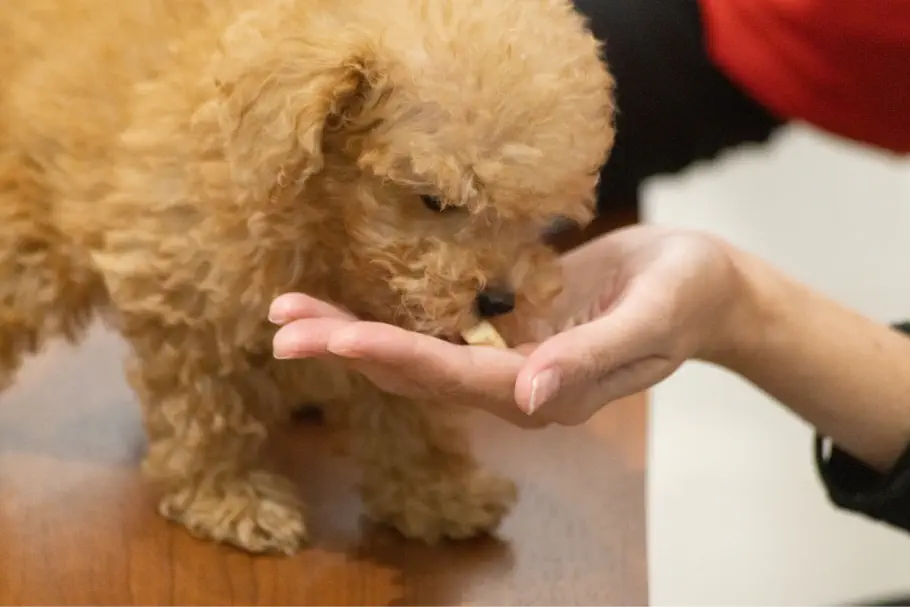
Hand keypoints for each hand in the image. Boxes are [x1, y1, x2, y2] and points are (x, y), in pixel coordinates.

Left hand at [269, 226, 746, 425]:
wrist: (700, 283)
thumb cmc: (687, 295)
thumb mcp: (650, 322)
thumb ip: (591, 361)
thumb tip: (530, 401)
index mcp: (547, 392)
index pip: (456, 378)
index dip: (395, 355)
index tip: (336, 337)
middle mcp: (515, 385)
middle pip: (417, 372)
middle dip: (348, 349)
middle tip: (281, 326)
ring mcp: (505, 360)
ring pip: (416, 353)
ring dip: (353, 335)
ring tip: (289, 314)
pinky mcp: (504, 330)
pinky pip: (437, 327)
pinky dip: (389, 313)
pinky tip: (345, 303)